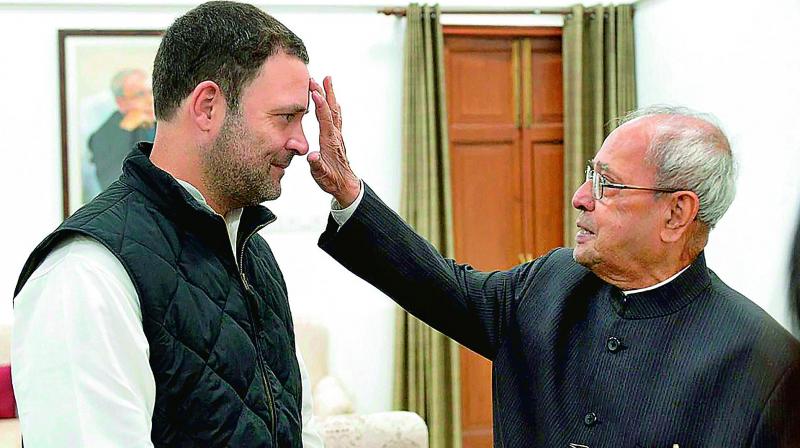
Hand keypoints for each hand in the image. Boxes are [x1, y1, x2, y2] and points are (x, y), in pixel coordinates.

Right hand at [308, 76, 359, 206]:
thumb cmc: (332, 180)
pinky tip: (333, 101)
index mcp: (330, 141)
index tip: (314, 90)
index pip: (325, 118)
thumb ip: (316, 165)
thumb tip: (312, 156)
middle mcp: (336, 135)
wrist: (345, 185)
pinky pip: (336, 117)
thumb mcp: (321, 175)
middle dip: (326, 93)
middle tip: (321, 77)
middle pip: (332, 109)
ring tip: (328, 80)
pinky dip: (333, 105)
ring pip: (335, 110)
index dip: (320, 104)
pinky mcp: (337, 138)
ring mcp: (338, 135)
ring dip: (331, 95)